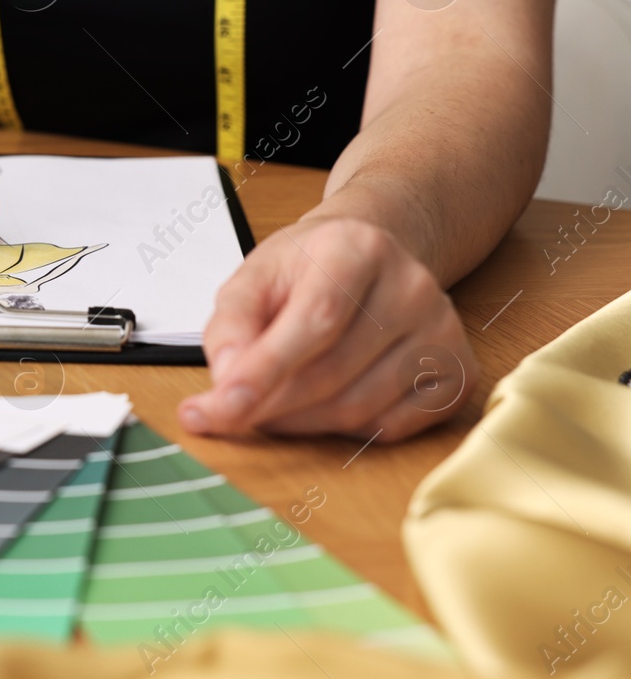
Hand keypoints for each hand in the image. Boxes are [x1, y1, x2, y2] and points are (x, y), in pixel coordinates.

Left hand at [178, 216, 473, 441]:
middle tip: (228, 411)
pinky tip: (319, 404)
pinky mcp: (458, 374)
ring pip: (358, 409)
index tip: (221, 407)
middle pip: (333, 372)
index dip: (265, 370)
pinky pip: (390, 428)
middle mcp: (412, 286)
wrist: (368, 261)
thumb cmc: (306, 271)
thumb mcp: (254, 278)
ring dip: (300, 422)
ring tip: (271, 403)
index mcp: (357, 248)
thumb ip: (231, 326)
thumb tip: (228, 383)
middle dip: (270, 404)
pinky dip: (341, 430)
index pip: (315, 320)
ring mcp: (443, 332)